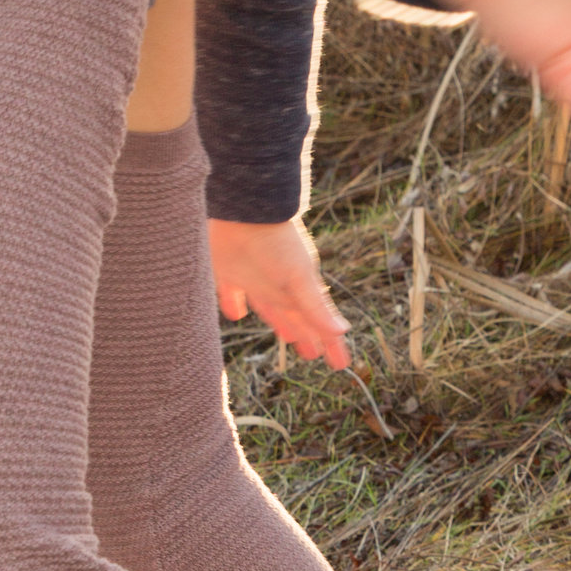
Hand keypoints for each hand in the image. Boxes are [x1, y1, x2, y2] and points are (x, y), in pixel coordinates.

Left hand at [208, 215, 349, 369]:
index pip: (318, 324)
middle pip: (295, 318)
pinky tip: (236, 315)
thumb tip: (342, 332)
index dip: (330, 345)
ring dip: (278, 323)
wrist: (242, 205)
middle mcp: (278, 286)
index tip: (341, 365)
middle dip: (306, 336)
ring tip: (287, 338)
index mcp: (298, 291)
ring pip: (269, 308)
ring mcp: (254, 277)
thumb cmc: (275, 241)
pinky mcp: (227, 268)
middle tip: (314, 355)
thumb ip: (316, 307)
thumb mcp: (298, 277)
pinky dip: (233, 305)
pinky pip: (231, 294)